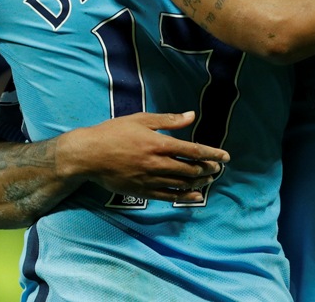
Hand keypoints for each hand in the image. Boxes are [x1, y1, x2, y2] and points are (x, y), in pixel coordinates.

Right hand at [58, 111, 228, 203]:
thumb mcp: (141, 119)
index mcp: (158, 143)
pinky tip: (195, 197)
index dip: (212, 154)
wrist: (89, 155)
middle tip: (218, 168)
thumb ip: (168, 120)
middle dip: (208, 169)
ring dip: (199, 183)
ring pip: (181, 184)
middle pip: (190, 169)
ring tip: (209, 180)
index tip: (225, 157)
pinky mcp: (142, 191)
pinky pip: (168, 197)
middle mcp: (157, 163)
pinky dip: (184, 197)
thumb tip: (191, 116)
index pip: (193, 151)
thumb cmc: (113, 132)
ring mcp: (150, 179)